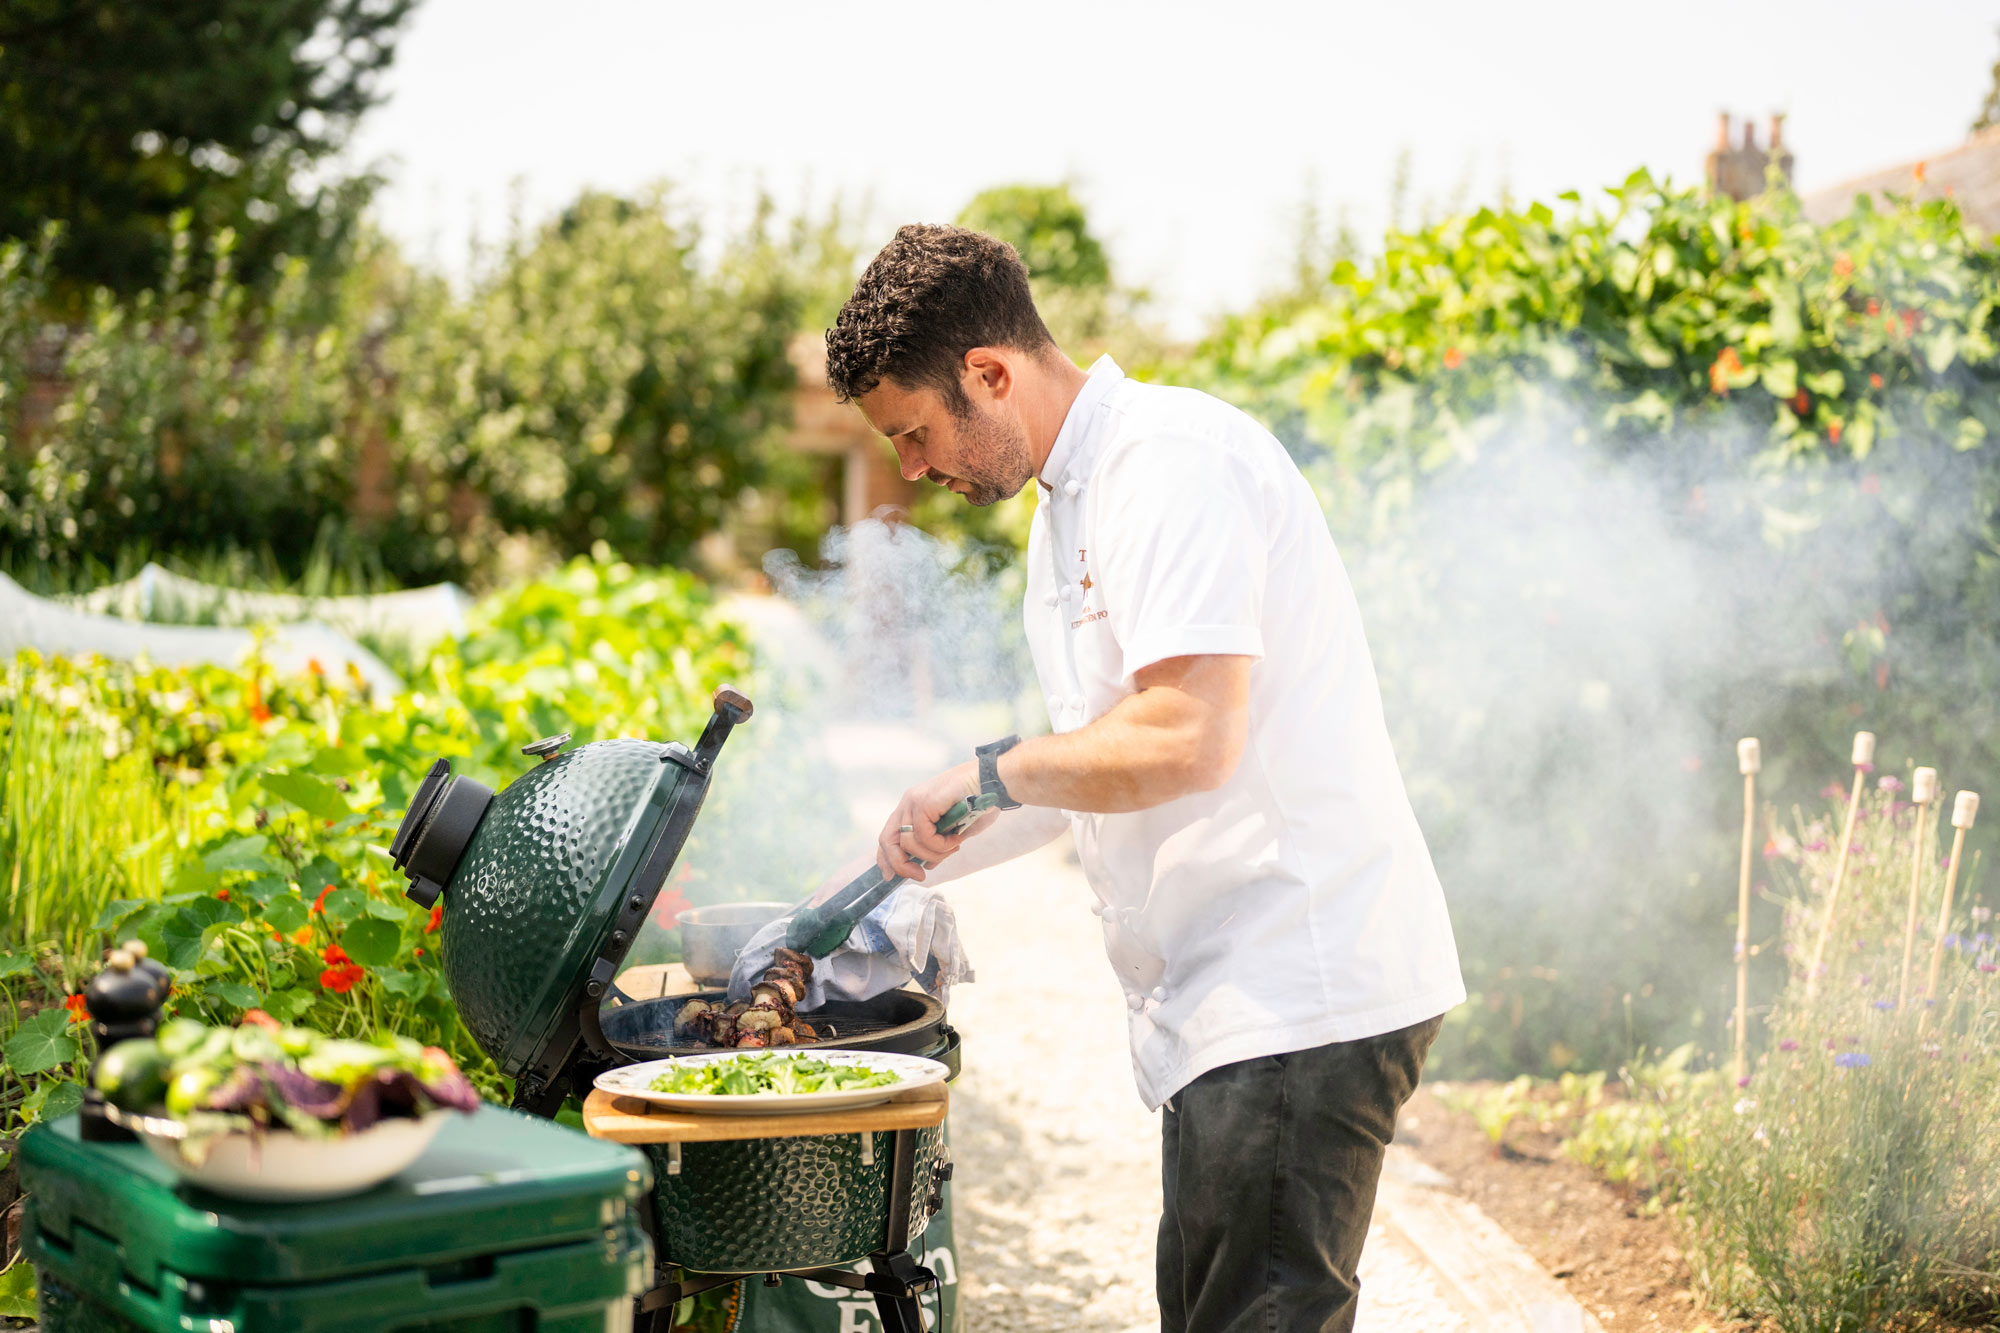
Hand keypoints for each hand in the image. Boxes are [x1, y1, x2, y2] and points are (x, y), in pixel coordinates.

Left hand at [876, 761, 996, 881]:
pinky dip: (940, 845)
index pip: (888, 836)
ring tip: (954, 847)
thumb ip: (937, 846)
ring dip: (933, 854)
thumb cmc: (979, 804)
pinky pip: (923, 836)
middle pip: (888, 840)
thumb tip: (926, 866)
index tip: (891, 877)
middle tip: (920, 876)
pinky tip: (956, 840)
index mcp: (912, 807)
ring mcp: (914, 800)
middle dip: (900, 864)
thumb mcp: (954, 832)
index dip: (886, 859)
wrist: (993, 781)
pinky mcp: (923, 802)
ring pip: (909, 843)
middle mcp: (908, 803)